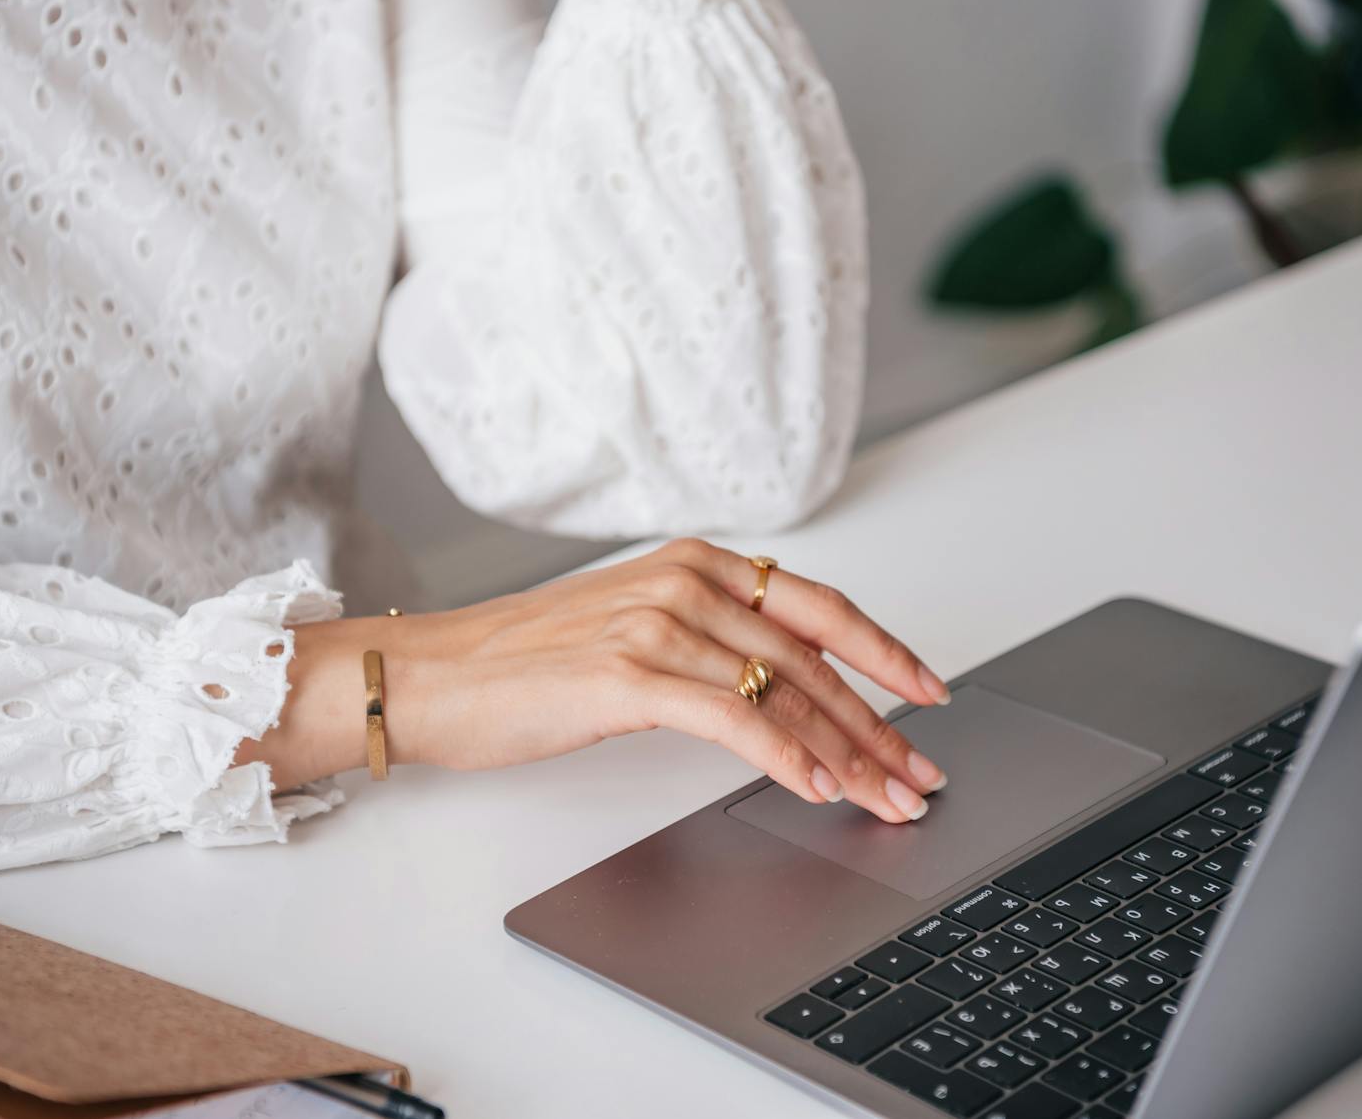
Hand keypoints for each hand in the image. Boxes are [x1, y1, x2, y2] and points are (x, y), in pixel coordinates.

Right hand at [248, 539, 951, 823]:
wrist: (432, 675)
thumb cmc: (525, 662)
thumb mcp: (634, 627)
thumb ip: (709, 642)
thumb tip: (789, 694)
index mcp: (695, 563)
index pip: (818, 607)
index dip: (884, 652)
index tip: (929, 692)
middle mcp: (685, 582)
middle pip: (813, 657)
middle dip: (879, 722)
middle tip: (920, 773)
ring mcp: (656, 624)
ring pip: (782, 691)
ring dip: (847, 752)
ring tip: (886, 798)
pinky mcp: (627, 674)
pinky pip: (731, 719)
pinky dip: (785, 757)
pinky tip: (817, 788)